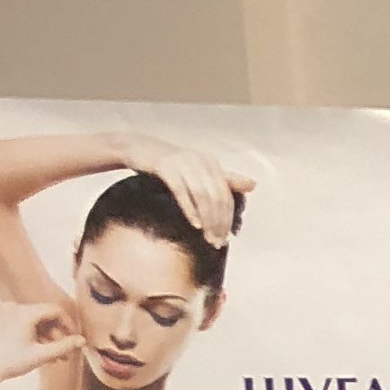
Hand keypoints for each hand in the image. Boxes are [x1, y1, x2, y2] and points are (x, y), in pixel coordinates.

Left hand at [0, 300, 76, 388]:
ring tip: (46, 355)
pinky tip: (30, 348)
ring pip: (29, 319)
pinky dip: (26, 332)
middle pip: (41, 315)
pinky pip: (15, 320)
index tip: (73, 338)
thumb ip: (64, 347)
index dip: (68, 323)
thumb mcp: (41, 355)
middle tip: (62, 353)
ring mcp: (0, 310)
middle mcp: (11, 307)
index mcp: (25, 312)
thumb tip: (82, 341)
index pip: (55, 310)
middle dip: (54, 333)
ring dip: (41, 335)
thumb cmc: (10, 362)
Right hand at [120, 135, 253, 246]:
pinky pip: (181, 190)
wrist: (136, 147)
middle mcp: (199, 159)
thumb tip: (253, 184)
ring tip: (207, 238)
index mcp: (210, 162)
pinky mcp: (164, 165)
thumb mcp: (197, 171)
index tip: (226, 239)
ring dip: (206, 220)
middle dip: (219, 223)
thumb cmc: (170, 165)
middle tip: (216, 243)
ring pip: (202, 195)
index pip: (226, 195)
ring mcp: (182, 161)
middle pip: (216, 197)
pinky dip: (189, 209)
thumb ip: (223, 180)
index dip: (228, 219)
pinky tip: (194, 225)